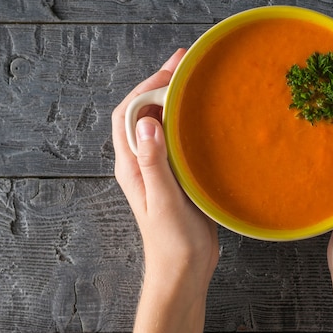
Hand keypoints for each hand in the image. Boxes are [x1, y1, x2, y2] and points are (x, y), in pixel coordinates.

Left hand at [112, 49, 218, 332]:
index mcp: (132, 166)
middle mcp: (141, 162)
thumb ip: (153, 164)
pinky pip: (176, 137)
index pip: (128, 114)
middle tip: (185, 61)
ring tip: (194, 77)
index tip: (170, 71)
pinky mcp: (176, 175)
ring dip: (172, 97)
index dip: (145, 88)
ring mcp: (159, 167)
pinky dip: (185, 118)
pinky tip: (203, 113)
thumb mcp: (163, 202)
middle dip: (159, 83)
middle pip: (143, 112)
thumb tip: (148, 123)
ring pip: (160, 122)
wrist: (184, 270)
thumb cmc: (172, 242)